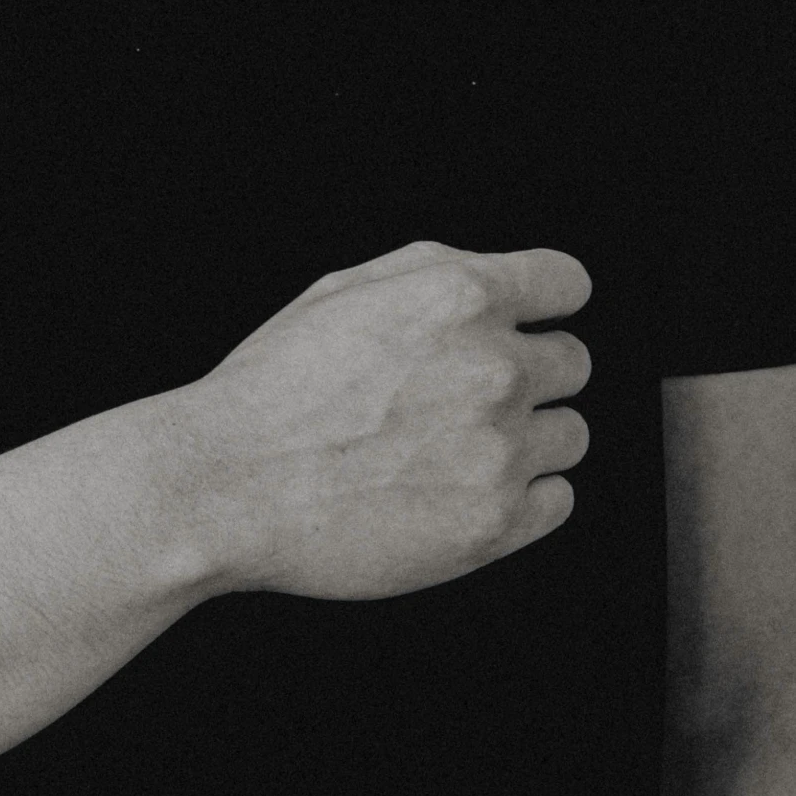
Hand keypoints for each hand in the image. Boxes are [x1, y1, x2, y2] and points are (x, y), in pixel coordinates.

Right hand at [164, 241, 591, 599]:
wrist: (222, 489)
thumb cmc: (265, 396)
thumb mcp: (336, 294)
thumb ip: (429, 272)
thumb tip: (495, 281)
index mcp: (460, 299)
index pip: (567, 284)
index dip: (542, 307)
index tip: (526, 328)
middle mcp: (494, 369)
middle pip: (572, 363)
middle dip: (525, 377)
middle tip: (459, 403)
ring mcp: (499, 450)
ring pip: (570, 435)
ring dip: (525, 441)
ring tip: (450, 455)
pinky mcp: (495, 523)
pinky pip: (557, 501)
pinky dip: (521, 499)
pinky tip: (459, 494)